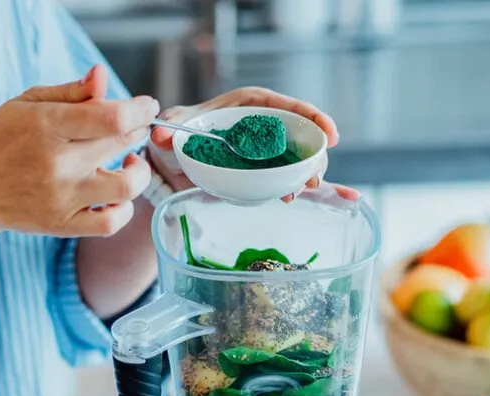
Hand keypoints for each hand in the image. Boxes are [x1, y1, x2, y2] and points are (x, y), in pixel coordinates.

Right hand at [0, 65, 158, 237]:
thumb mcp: (26, 104)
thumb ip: (70, 92)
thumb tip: (102, 76)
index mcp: (48, 125)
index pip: (113, 116)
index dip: (140, 109)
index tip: (146, 106)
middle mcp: (58, 162)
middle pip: (122, 143)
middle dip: (139, 130)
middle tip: (133, 127)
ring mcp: (62, 197)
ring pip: (127, 186)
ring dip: (140, 171)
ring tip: (131, 163)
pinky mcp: (63, 224)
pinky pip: (110, 223)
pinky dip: (124, 209)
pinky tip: (116, 194)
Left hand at [147, 87, 360, 202]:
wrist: (171, 161)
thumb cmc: (177, 134)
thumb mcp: (173, 129)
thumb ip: (167, 131)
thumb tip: (159, 134)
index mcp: (249, 105)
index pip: (287, 106)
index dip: (312, 116)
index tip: (329, 133)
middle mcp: (264, 125)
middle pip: (301, 133)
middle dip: (314, 153)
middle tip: (313, 176)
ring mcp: (266, 149)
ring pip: (298, 157)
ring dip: (308, 173)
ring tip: (302, 190)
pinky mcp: (264, 170)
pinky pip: (288, 175)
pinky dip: (300, 184)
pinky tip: (309, 196)